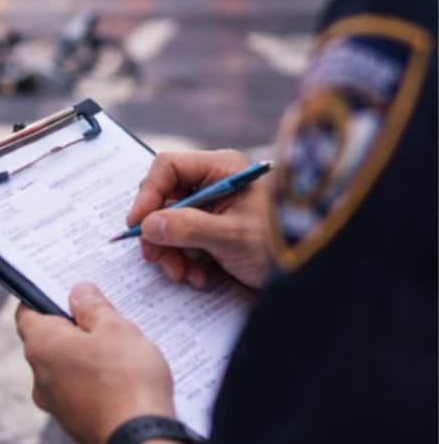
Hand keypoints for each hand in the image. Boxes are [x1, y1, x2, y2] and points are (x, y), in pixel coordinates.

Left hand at [15, 283, 174, 443]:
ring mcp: (55, 405)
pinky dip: (96, 383)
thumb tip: (77, 292)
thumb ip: (93, 307)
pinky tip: (124, 380)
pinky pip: (80, 393)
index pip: (27, 312)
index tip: (68, 291)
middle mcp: (39, 377)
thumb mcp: (115, 329)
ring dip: (87, 357)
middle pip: (49, 340)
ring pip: (66, 369)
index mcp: (41, 346)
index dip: (44, 297)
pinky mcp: (74, 425)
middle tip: (105, 317)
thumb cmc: (126, 379)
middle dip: (74, 327)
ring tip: (122, 350)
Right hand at [127, 149, 271, 289]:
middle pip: (164, 198)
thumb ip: (189, 228)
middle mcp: (214, 181)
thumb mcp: (232, 236)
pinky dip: (184, 260)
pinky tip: (198, 276)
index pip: (168, 167)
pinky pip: (183, 239)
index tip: (137, 224)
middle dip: (160, 233)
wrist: (306, 272)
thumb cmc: (278, 244)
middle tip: (157, 260)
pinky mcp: (212, 228)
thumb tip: (149, 224)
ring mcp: (212, 206)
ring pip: (170, 222)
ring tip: (184, 275)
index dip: (148, 194)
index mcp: (221, 168)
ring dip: (171, 252)